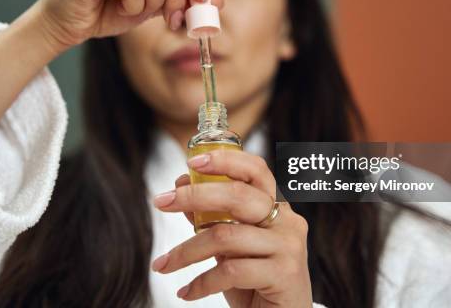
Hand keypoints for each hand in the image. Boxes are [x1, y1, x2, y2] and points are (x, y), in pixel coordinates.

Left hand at [151, 150, 312, 306]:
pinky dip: (201, 283)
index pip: (255, 170)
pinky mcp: (285, 273)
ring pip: (226, 236)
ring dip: (185, 251)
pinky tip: (186, 292)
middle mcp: (287, 220)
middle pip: (238, 195)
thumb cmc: (255, 281)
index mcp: (275, 206)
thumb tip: (180, 188)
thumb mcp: (230, 247)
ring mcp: (288, 246)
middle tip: (162, 202)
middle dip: (194, 196)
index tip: (191, 163)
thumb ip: (211, 218)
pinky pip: (232, 271)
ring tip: (164, 265)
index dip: (225, 160)